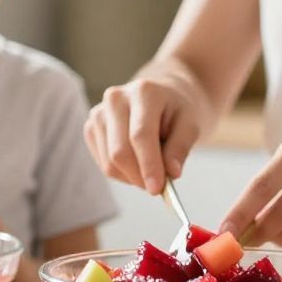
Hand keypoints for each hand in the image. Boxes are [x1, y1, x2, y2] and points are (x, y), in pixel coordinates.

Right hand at [85, 74, 202, 195]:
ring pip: (109, 162)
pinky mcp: (90, 128)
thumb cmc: (177, 111)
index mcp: (144, 92)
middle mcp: (116, 99)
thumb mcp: (190, 125)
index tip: (157, 189)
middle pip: (120, 151)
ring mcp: (99, 113)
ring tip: (152, 167)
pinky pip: (103, 164)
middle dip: (139, 176)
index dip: (148, 164)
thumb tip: (171, 173)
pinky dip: (122, 173)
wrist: (160, 96)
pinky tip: (137, 162)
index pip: (141, 135)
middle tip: (159, 187)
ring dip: (132, 177)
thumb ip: (180, 148)